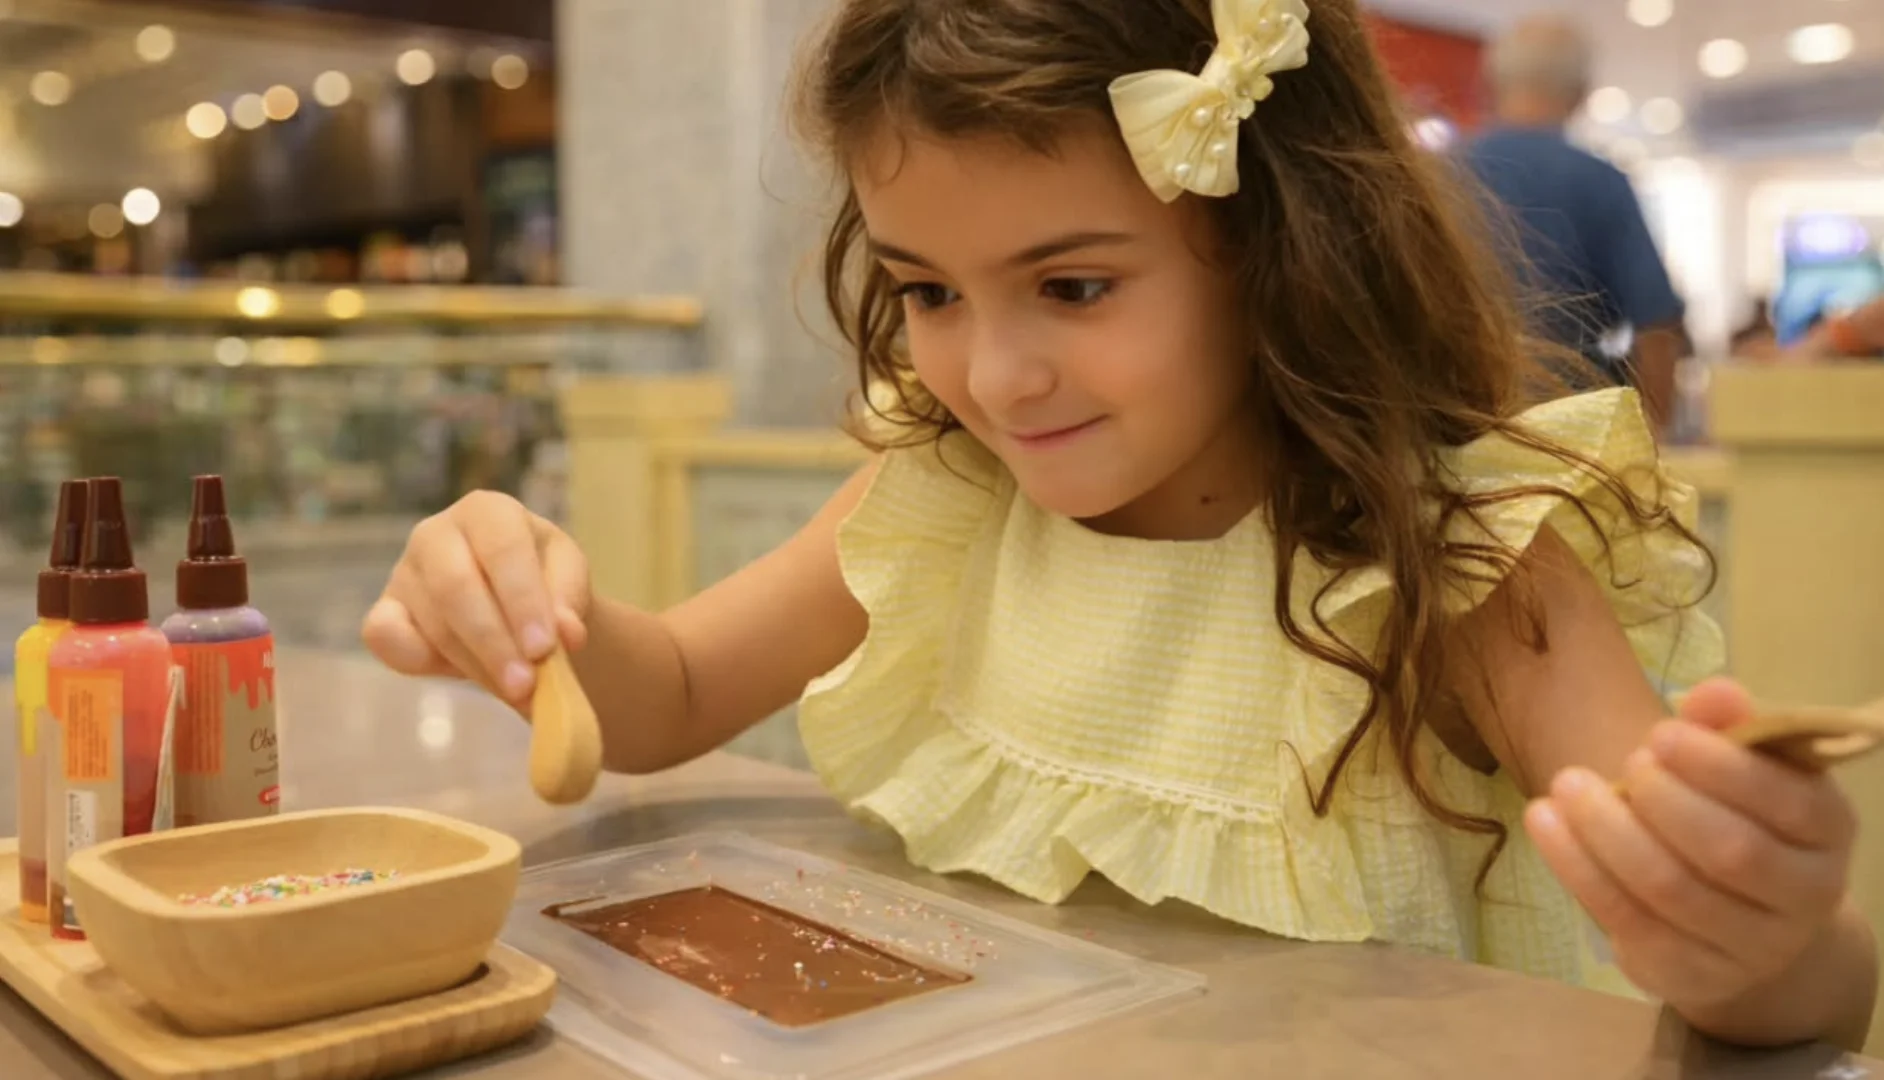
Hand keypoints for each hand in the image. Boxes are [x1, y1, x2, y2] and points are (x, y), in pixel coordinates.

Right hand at [363, 491, 590, 706]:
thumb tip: (567, 634)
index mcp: (487, 512)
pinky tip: (457, 676)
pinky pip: (384, 637)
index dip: (523, 600)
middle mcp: (436, 534)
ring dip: (476, 664)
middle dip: (494, 642)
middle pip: (456, 587)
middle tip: (526, 685)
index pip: (502, 548)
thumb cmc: (543, 580)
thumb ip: (569, 601)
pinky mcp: (384, 611)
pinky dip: (416, 661)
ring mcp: (404, 572)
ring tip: (516, 691)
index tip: (544, 648)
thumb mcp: (569, 580)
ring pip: (433, 623)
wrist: (517, 603)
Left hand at [1524, 677, 1857, 1011]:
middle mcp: (1804, 897)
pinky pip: (1627, 922)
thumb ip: (1730, 726)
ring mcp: (1750, 947)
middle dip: (1663, 800)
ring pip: (1670, 889)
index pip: (1788, 802)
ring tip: (1566, 785)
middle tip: (1624, 764)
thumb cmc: (1738, 815)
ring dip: (1607, 832)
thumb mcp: (1745, 766)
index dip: (1721, 766)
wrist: (1743, 916)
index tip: (1661, 733)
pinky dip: (1578, 869)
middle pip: (1728, 851)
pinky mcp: (1691, 974)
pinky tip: (1545, 824)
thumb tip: (1713, 690)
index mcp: (1828, 831)